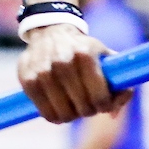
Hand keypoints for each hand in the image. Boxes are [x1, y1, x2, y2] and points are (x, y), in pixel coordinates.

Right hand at [17, 24, 132, 122]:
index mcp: (86, 55)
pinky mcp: (28, 80)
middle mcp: (63, 62)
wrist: (51, 32)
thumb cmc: (85, 50)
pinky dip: (55, 116)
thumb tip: (113, 114)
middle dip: (90, 109)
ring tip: (74, 105)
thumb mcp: (106, 57)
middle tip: (89, 104)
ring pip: (64, 114)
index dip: (105, 105)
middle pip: (83, 108)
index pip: (100, 97)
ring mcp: (43, 72)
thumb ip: (120, 84)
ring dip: (72, 115)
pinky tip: (60, 107)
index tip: (103, 103)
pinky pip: (46, 113)